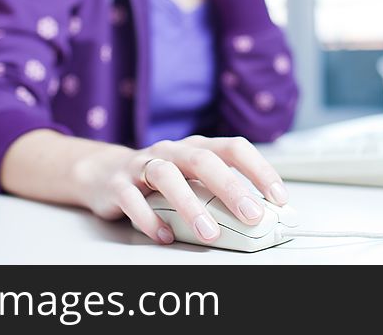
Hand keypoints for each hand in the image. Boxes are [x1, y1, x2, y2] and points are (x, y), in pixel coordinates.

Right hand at [80, 135, 289, 244]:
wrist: (103, 173)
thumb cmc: (158, 180)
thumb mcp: (191, 181)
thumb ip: (219, 194)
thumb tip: (260, 218)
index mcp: (196, 147)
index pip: (233, 148)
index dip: (258, 169)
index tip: (278, 197)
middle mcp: (171, 151)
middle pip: (203, 160)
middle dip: (231, 188)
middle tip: (251, 215)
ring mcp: (142, 165)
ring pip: (166, 176)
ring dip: (191, 205)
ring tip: (209, 232)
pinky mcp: (117, 184)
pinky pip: (132, 199)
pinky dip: (149, 218)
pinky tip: (164, 235)